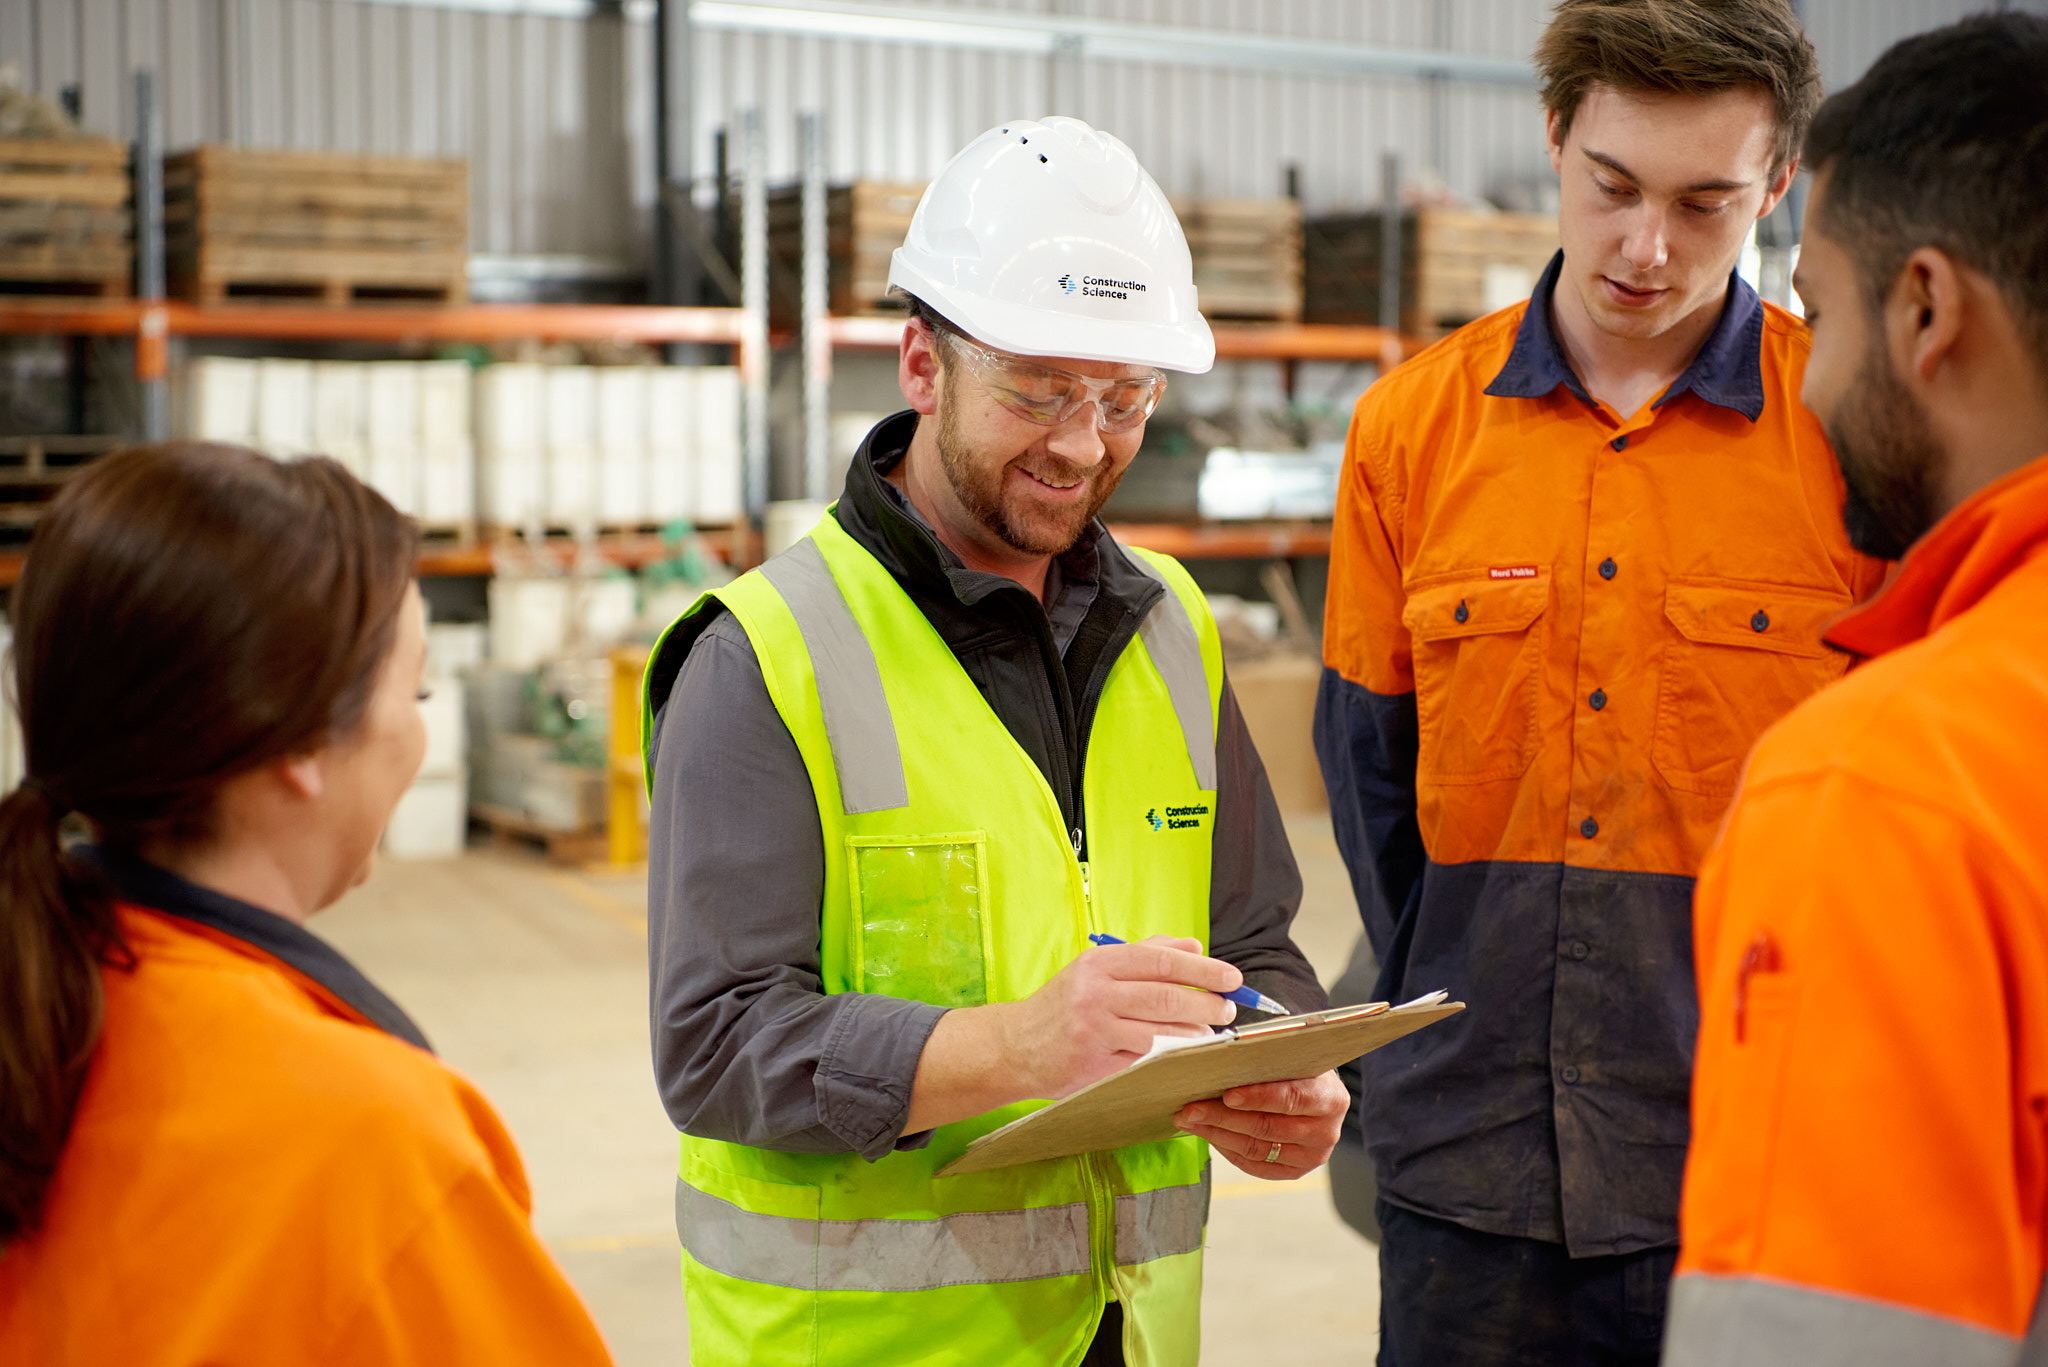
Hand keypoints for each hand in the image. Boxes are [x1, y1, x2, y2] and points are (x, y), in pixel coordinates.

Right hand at [1002, 936, 1242, 1099]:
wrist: (1016, 1046)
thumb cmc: (1065, 1003)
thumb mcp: (1097, 968)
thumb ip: (1147, 953)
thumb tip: (1194, 945)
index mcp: (1099, 963)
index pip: (1160, 961)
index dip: (1202, 969)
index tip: (1231, 978)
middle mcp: (1095, 994)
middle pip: (1165, 997)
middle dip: (1206, 1003)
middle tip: (1228, 1009)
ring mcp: (1095, 1031)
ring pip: (1159, 1032)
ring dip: (1193, 1034)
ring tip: (1209, 1032)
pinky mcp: (1096, 1065)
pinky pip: (1144, 1060)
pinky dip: (1169, 1056)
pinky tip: (1181, 1053)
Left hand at [1172, 1071, 1349, 1180]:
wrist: (1318, 1096)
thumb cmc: (1300, 1071)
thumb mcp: (1293, 1059)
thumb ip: (1267, 1061)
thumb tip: (1222, 1060)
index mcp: (1330, 1098)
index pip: (1291, 1098)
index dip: (1257, 1097)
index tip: (1226, 1095)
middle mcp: (1325, 1132)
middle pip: (1266, 1127)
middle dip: (1222, 1117)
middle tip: (1191, 1108)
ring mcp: (1311, 1156)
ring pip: (1255, 1147)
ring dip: (1216, 1133)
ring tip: (1190, 1120)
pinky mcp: (1294, 1171)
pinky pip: (1254, 1164)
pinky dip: (1227, 1149)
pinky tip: (1208, 1134)